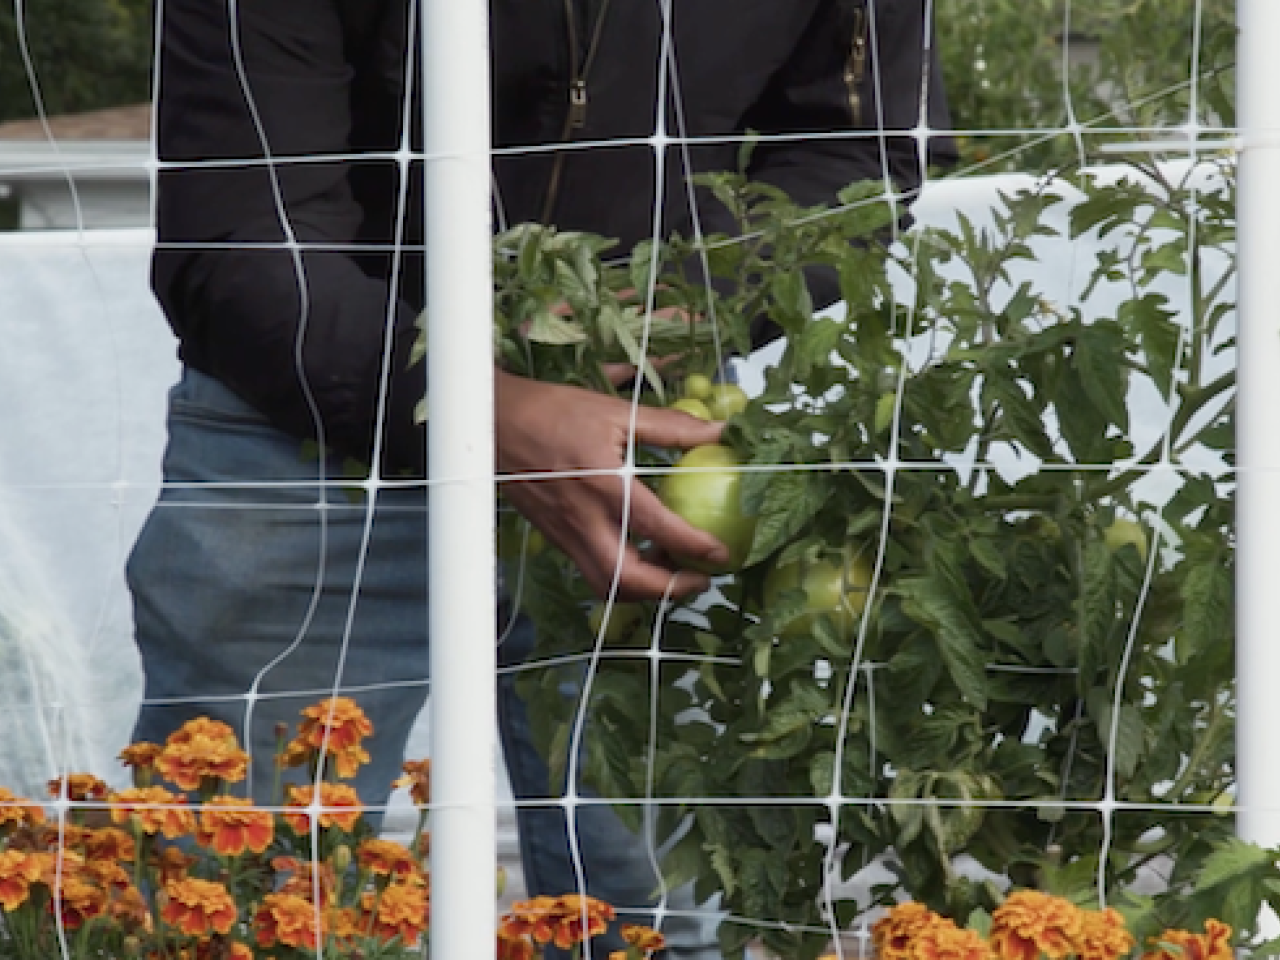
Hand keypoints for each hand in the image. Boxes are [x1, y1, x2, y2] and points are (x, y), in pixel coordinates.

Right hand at [495, 369, 727, 600]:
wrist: (493, 421)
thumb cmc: (553, 411)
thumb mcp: (616, 411)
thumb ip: (671, 426)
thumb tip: (718, 430)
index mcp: (602, 485)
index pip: (657, 528)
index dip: (694, 547)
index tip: (721, 554)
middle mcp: (583, 519)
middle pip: (627, 580)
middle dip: (669, 591)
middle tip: (700, 580)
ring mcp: (565, 533)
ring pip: (606, 584)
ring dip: (644, 589)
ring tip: (672, 571)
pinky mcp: (554, 538)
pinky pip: (591, 570)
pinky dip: (621, 575)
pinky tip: (639, 553)